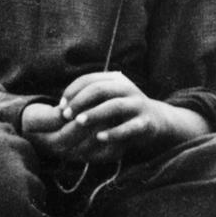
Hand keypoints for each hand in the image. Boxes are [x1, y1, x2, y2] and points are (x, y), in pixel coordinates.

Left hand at [24, 72, 165, 162]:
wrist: (156, 121)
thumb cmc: (123, 111)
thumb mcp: (107, 98)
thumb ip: (88, 98)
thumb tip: (58, 109)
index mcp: (116, 80)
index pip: (89, 79)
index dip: (72, 91)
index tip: (61, 107)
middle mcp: (128, 89)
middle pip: (100, 89)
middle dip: (80, 101)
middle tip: (66, 115)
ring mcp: (138, 105)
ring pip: (115, 105)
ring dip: (95, 113)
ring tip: (79, 122)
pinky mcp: (146, 123)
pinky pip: (129, 127)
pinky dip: (114, 132)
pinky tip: (100, 137)